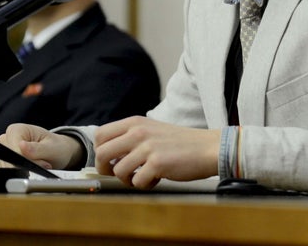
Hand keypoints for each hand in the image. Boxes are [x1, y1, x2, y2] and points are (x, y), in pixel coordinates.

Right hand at [0, 123, 83, 169]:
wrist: (59, 152)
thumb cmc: (56, 146)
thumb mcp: (51, 147)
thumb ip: (37, 148)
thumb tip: (21, 146)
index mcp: (17, 129)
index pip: (13, 149)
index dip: (26, 160)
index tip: (42, 163)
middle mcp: (8, 138)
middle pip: (9, 159)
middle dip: (27, 165)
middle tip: (44, 163)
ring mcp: (7, 150)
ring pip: (9, 167)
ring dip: (25, 170)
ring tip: (41, 164)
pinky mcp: (8, 161)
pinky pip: (11, 172)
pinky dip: (23, 173)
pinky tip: (34, 168)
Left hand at [93, 116, 220, 189]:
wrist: (207, 147)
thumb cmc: (180, 143)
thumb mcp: (151, 130)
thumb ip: (131, 137)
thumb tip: (108, 154)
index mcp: (135, 122)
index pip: (100, 135)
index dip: (99, 152)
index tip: (109, 161)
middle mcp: (138, 132)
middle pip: (101, 153)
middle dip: (105, 169)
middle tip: (120, 174)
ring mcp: (147, 147)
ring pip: (118, 171)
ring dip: (128, 179)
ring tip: (144, 176)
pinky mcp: (157, 163)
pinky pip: (137, 181)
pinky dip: (145, 185)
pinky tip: (156, 179)